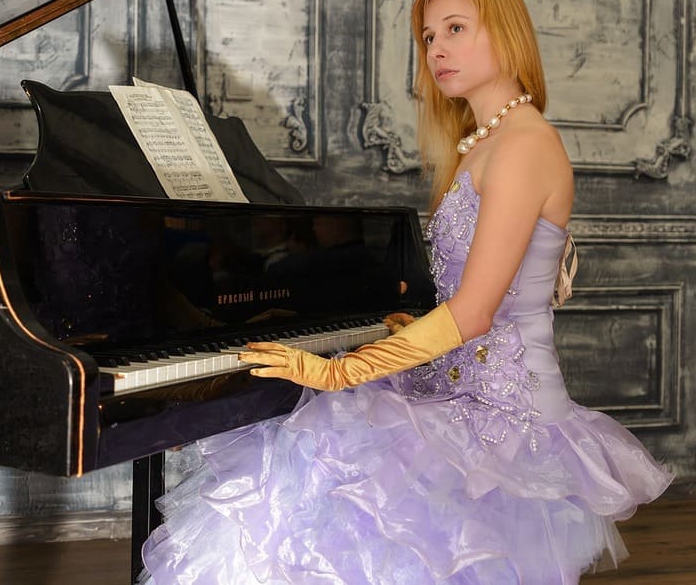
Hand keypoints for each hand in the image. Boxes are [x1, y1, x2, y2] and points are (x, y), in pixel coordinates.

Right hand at [239, 304, 463, 390]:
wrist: (448, 330)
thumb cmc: (429, 328)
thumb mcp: (402, 328)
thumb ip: (393, 327)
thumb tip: (391, 321)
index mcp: (364, 364)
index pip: (322, 371)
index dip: (296, 368)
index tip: (273, 361)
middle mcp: (358, 371)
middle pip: (307, 373)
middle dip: (275, 367)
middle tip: (247, 361)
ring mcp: (359, 370)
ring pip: (306, 372)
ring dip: (275, 365)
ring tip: (250, 360)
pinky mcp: (362, 367)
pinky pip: (320, 370)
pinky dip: (294, 366)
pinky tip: (274, 361)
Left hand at [239, 342, 345, 390]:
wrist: (334, 373)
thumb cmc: (325, 371)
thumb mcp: (309, 365)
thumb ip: (299, 364)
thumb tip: (292, 366)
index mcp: (296, 353)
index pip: (275, 347)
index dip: (263, 345)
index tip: (252, 345)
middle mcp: (292, 355)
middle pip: (269, 350)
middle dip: (254, 351)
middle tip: (241, 351)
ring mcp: (292, 363)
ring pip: (269, 358)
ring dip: (254, 358)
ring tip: (243, 358)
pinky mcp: (293, 372)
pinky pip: (275, 371)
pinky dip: (264, 371)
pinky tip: (254, 371)